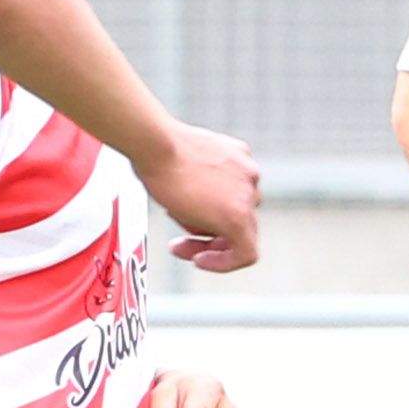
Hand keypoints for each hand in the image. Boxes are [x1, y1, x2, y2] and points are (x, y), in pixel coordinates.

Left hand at [142, 122, 265, 273]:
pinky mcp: (240, 150)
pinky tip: (196, 177)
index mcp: (238, 218)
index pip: (246, 254)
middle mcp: (251, 194)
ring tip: (183, 201)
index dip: (223, 263)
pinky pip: (236, 174)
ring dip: (217, 205)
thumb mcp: (186, 218)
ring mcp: (248, 170)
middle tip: (182, 239)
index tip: (199, 258)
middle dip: (212, 235)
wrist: (157, 144)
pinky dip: (220, 180)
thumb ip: (210, 227)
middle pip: (242, 226)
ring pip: (239, 198)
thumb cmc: (164, 182)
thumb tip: (214, 226)